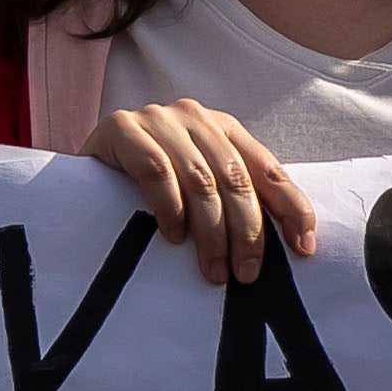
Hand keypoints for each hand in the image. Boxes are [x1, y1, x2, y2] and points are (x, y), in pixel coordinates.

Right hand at [80, 100, 316, 284]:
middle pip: (235, 179)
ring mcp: (158, 119)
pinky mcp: (123, 128)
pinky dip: (170, 208)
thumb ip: (234, 198)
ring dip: (211, 232)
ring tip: (213, 270)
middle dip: (247, 232)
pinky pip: (155, 171)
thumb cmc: (148, 181)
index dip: (290, 207)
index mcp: (223, 126)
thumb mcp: (199, 182)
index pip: (267, 167)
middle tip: (246, 274)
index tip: (303, 248)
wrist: (88, 162)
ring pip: (200, 180)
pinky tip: (173, 237)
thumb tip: (293, 243)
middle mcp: (195, 116)